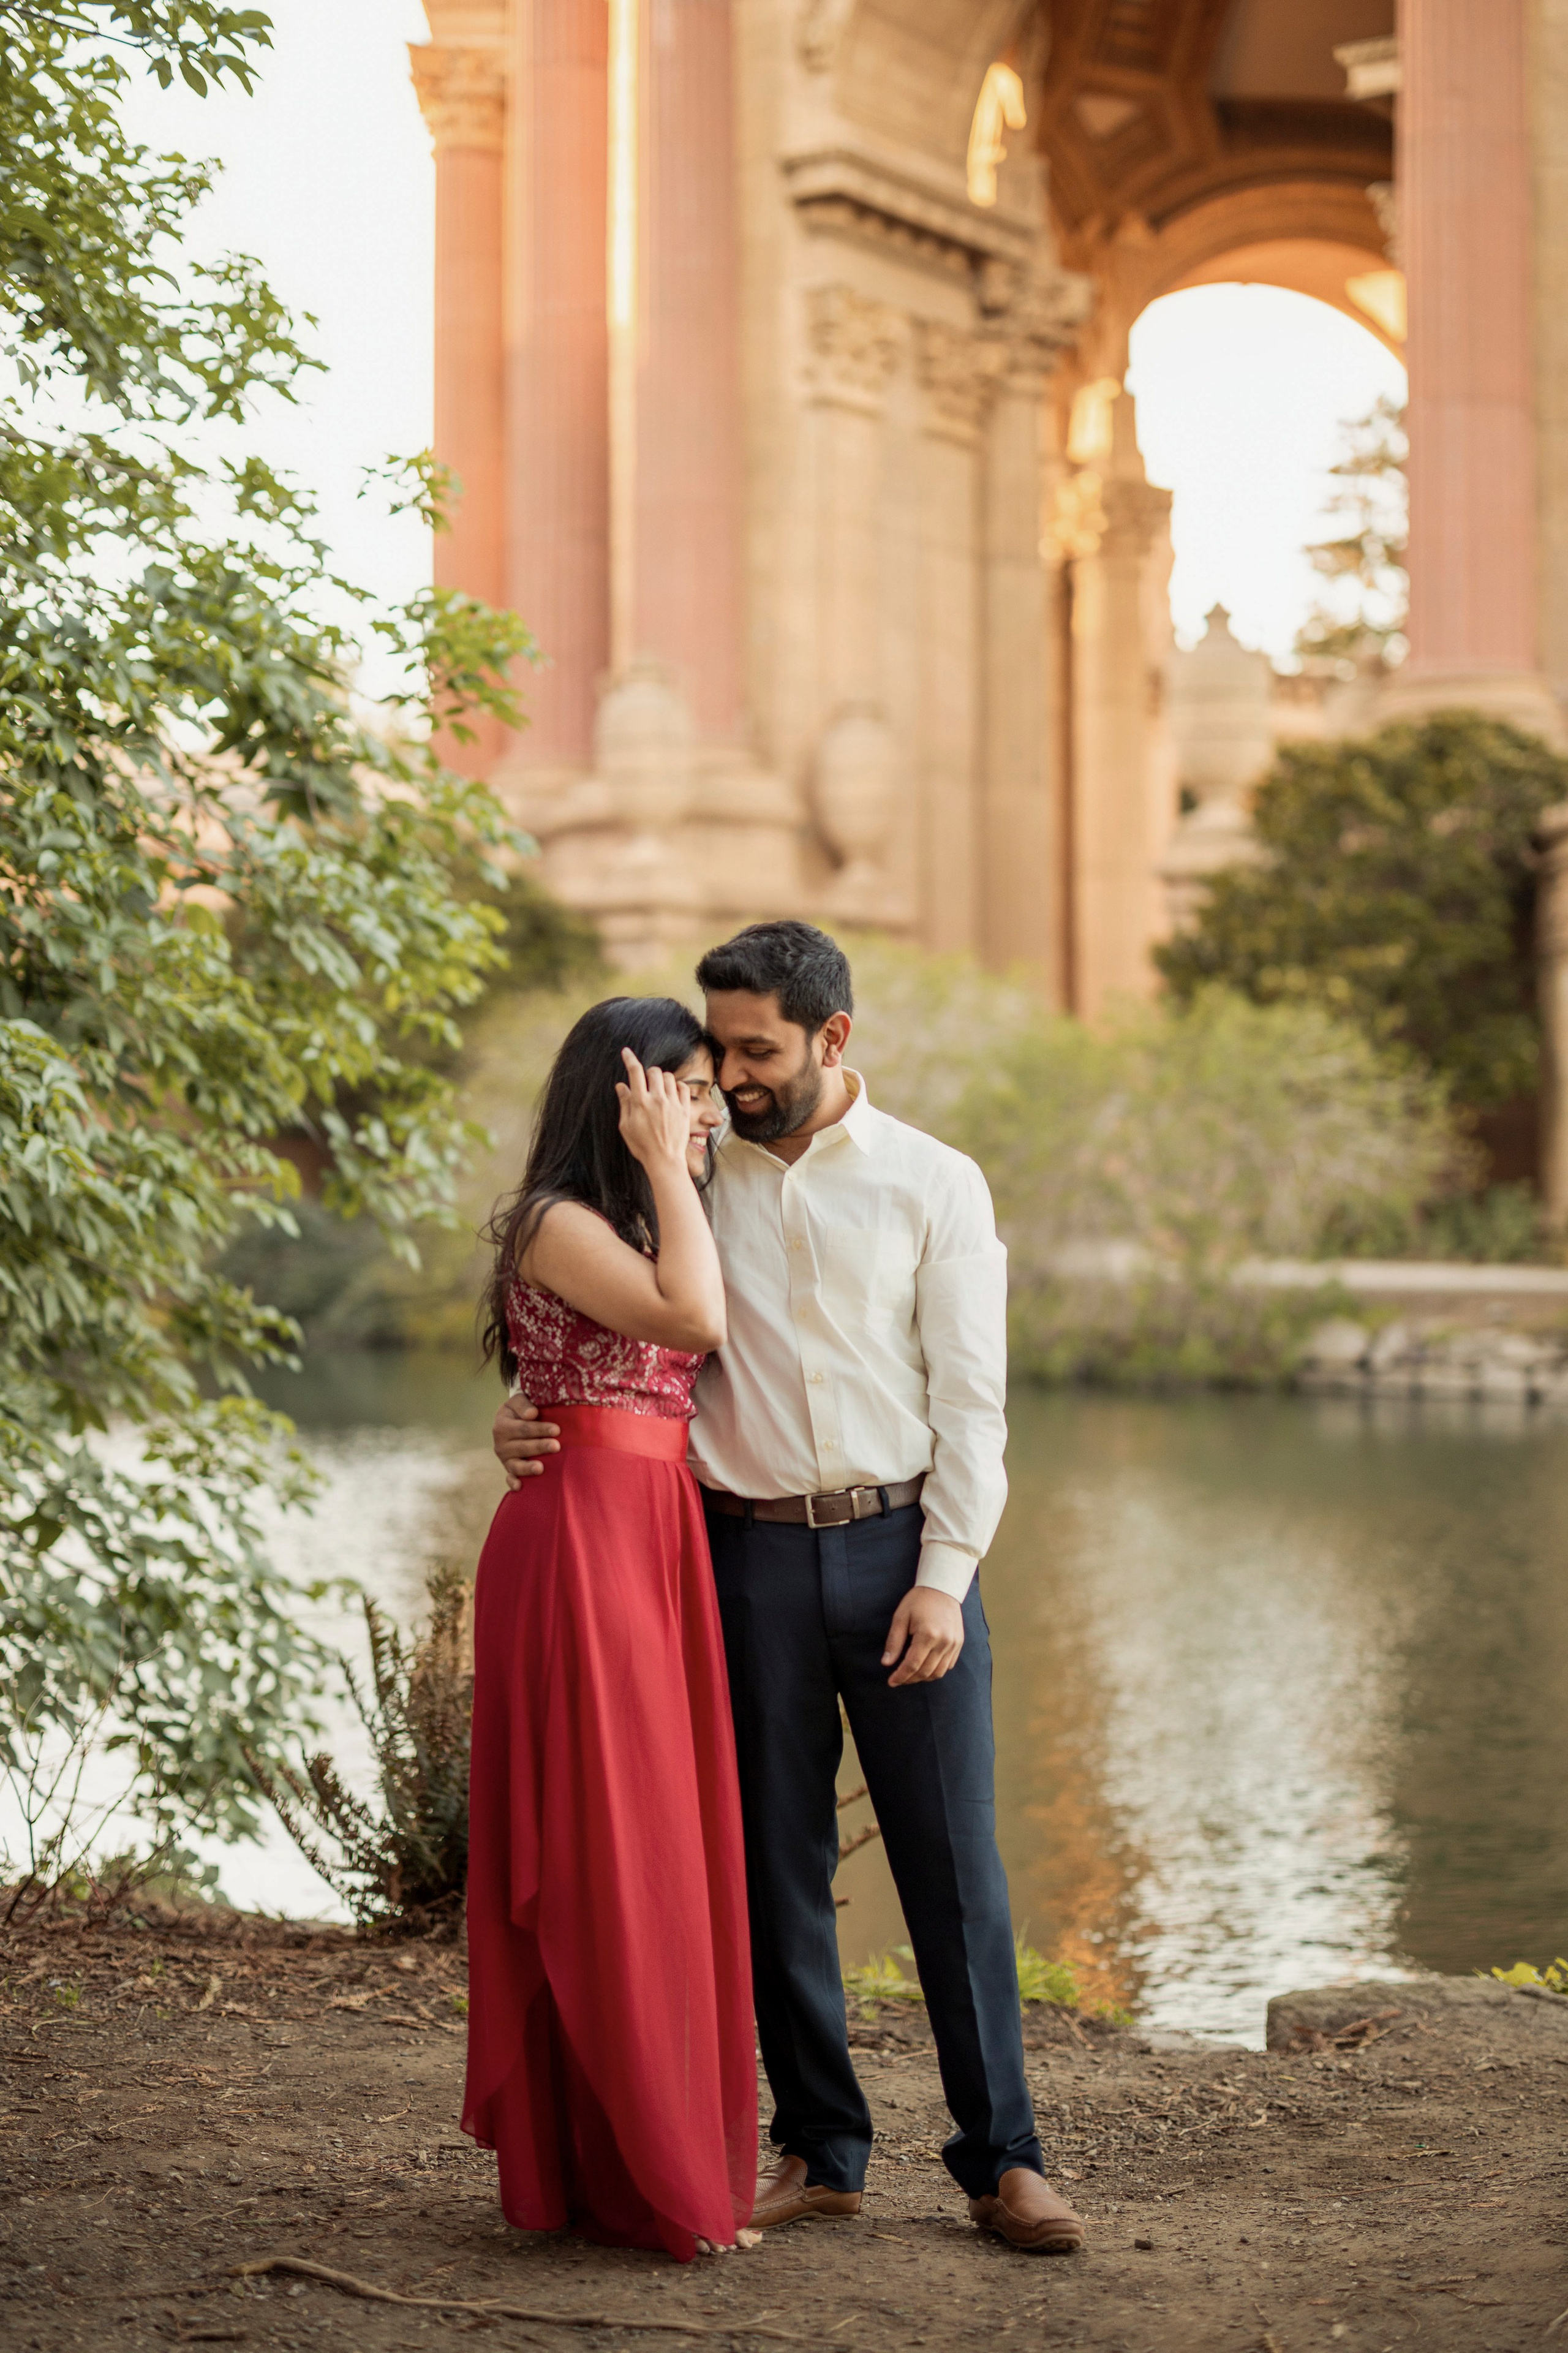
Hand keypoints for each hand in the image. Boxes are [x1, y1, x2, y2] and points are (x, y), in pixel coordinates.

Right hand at [492, 1393, 560, 1489]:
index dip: (540, 1429)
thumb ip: (523, 1405)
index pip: (523, 1428)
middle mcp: (500, 1444)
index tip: (557, 1430)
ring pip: (516, 1465)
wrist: (512, 1420)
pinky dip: (513, 1483)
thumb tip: (532, 1414)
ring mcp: (504, 1459)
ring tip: (541, 1468)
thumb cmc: (520, 1410)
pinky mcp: (508, 1469)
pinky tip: (520, 1487)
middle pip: (522, 1447)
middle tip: (556, 1446)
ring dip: (528, 1467)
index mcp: (502, 1426)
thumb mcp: (518, 1400)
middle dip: (540, 1447)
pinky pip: (510, 1477)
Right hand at [615, 1049, 691, 1174]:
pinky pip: (683, 1087)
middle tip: (647, 1084)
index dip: (630, 1059)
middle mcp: (657, 1099)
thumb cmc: (642, 1146)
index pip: (635, 1072)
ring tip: (659, 1091)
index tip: (626, 1052)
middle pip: (654, 1071)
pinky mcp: (685, 1109)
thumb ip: (625, 1103)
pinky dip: (677, 1086)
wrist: (664, 1160)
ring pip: (669, 1077)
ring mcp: (673, 1103)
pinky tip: (672, 1094)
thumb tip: (621, 1086)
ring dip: (662, 1079)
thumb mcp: (626, 1126)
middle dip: (648, 1074)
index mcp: (640, 1102)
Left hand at [882, 1587, 964, 1685]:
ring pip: (938, 1672)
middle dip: (910, 1679)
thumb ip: (894, 1642)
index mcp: (928, 1634)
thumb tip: (886, 1663)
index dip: (900, 1676)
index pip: (913, 1665)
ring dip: (923, 1678)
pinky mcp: (959, 1643)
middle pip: (926, 1672)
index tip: (891, 1682)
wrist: (942, 1588)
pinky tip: (925, 1666)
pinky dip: (936, 1670)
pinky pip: (948, 1665)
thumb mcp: (901, 1617)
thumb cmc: (918, 1600)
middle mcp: (943, 1642)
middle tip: (898, 1679)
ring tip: (911, 1675)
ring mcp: (953, 1644)